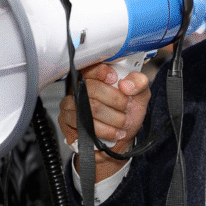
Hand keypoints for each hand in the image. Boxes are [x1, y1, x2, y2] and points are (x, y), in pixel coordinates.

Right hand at [58, 61, 149, 180]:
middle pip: (92, 89)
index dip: (102, 72)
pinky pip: (82, 124)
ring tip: (123, 124)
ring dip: (112, 119)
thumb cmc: (127, 114)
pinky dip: (104, 131)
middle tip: (127, 109)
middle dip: (115, 101)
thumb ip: (139, 83)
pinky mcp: (66, 122)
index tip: (115, 79)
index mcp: (95, 78)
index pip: (91, 68)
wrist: (121, 138)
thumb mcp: (140, 96)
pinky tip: (114, 133)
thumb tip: (126, 84)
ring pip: (88, 108)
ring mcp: (70, 105)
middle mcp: (79, 89)